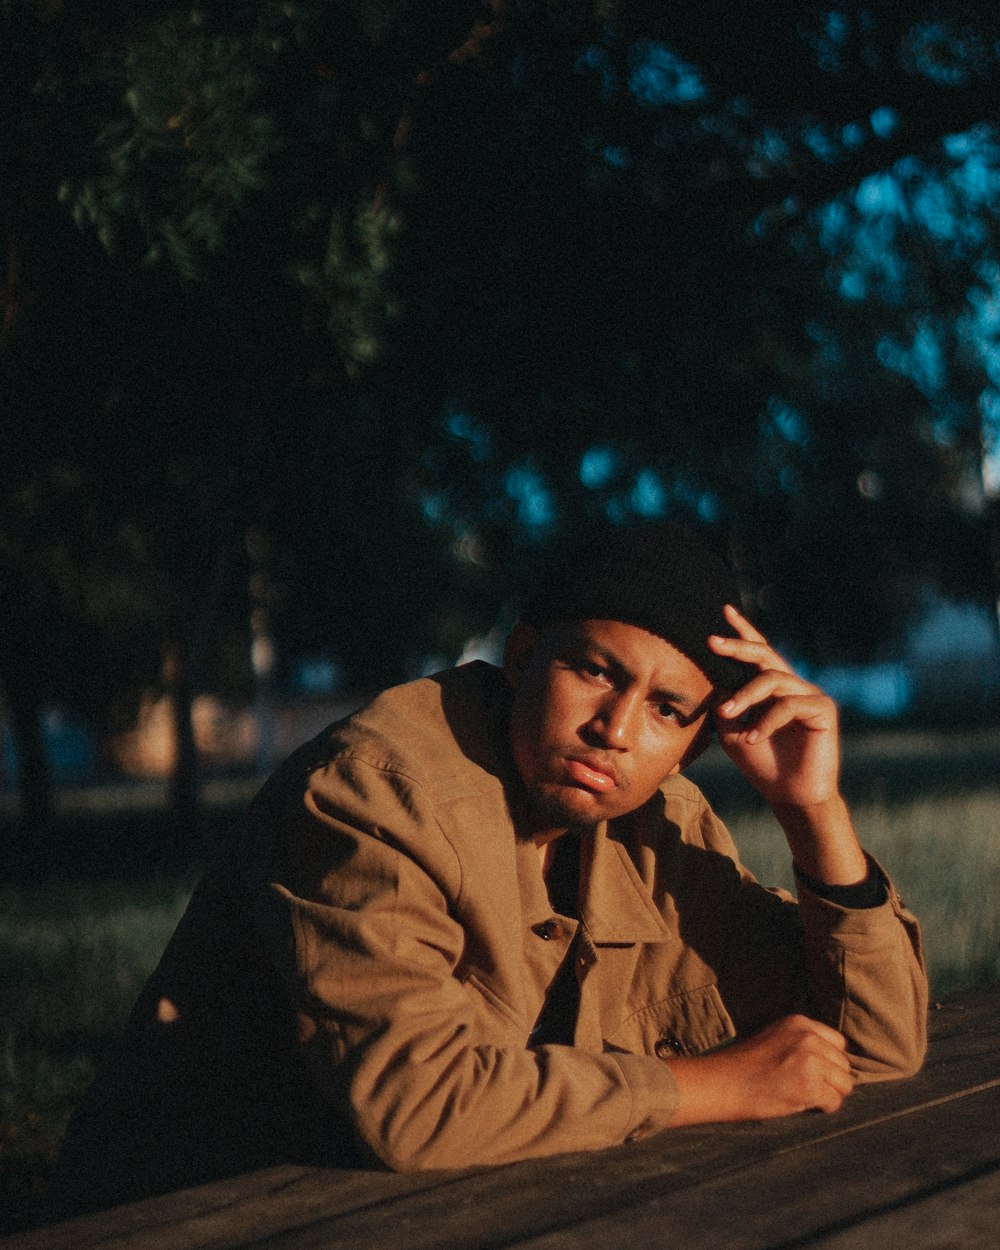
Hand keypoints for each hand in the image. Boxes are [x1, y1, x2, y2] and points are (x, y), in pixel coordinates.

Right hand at [667, 1015, 854, 1124]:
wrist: (721, 1082)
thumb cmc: (744, 1065)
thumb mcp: (775, 1038)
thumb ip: (803, 1042)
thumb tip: (835, 1063)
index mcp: (799, 1022)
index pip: (838, 1043)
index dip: (828, 1061)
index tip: (811, 1072)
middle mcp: (808, 1037)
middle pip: (844, 1065)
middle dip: (830, 1080)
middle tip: (803, 1086)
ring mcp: (810, 1061)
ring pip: (844, 1084)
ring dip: (828, 1094)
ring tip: (801, 1094)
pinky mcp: (809, 1085)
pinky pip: (834, 1102)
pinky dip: (821, 1108)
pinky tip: (799, 1103)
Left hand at [708, 604, 838, 808]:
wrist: (788, 795)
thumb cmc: (761, 763)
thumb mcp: (731, 732)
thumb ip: (724, 704)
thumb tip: (713, 679)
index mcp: (771, 687)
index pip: (757, 652)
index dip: (743, 631)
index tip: (724, 610)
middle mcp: (791, 685)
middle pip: (764, 654)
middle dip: (737, 646)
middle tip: (712, 642)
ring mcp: (809, 694)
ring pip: (772, 680)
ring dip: (745, 696)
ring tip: (727, 715)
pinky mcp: (823, 709)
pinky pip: (789, 705)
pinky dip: (767, 720)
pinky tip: (753, 737)